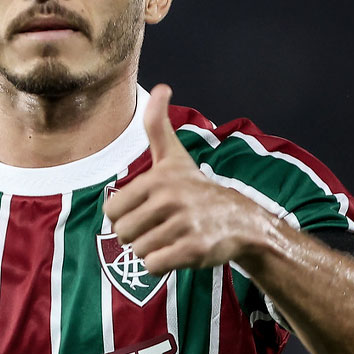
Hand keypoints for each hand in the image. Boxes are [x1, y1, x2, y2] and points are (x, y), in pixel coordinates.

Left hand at [103, 84, 272, 274]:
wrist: (241, 220)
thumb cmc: (197, 188)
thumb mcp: (174, 156)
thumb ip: (158, 125)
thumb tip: (161, 87)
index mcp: (159, 179)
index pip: (112, 211)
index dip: (125, 216)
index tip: (147, 210)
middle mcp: (171, 199)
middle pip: (123, 234)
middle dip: (138, 236)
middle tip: (161, 227)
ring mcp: (184, 225)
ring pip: (139, 252)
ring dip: (152, 250)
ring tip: (173, 237)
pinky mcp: (195, 250)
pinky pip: (154, 267)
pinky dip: (162, 265)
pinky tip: (178, 252)